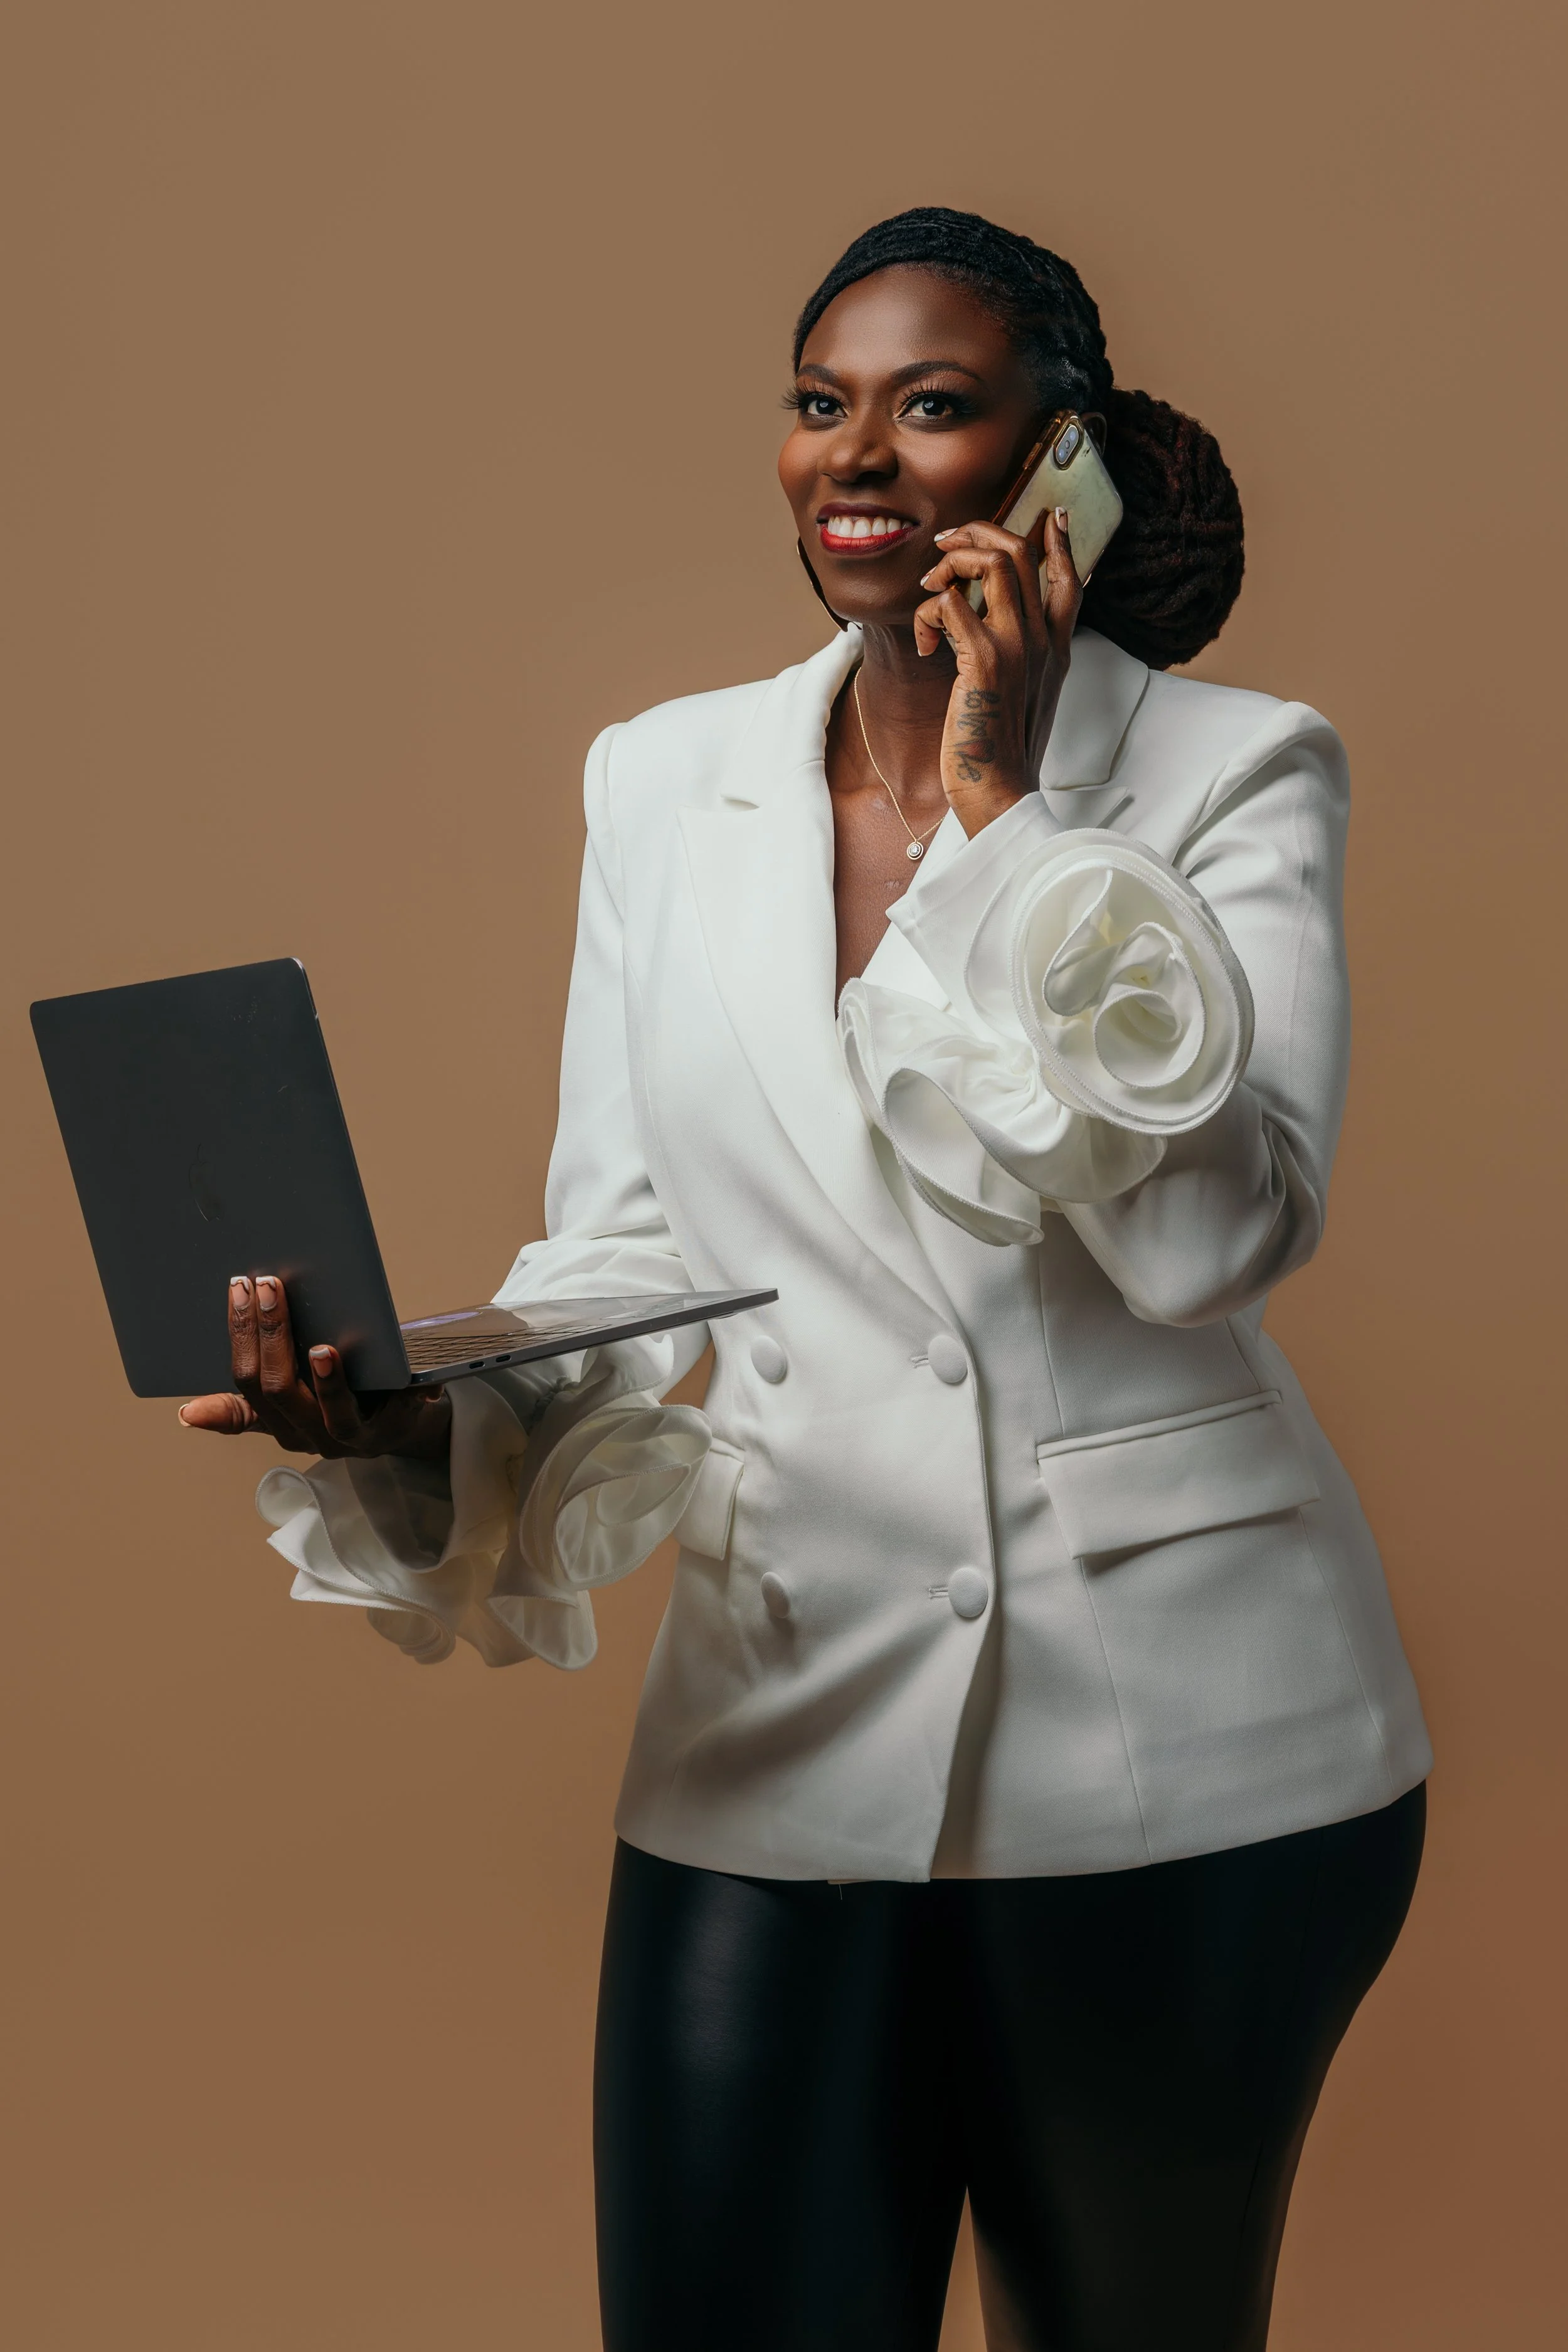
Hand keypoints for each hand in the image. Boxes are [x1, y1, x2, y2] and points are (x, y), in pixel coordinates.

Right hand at [178, 1274, 452, 1462]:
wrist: (400, 1424)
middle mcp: (310, 1434)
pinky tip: (392, 1375)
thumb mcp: (288, 1405)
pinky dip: (396, 1395)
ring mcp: (351, 1437)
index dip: (240, 1336)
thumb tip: (185, 1413)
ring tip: (323, 1349)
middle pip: (281, 1390)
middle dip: (272, 1336)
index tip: (238, 1290)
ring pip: (332, 1413)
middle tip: (269, 1286)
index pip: (247, 1381)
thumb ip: (244, 1406)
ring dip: (327, 1381)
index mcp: (279, 1423)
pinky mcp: (391, 1431)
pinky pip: (391, 1414)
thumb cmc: (340, 1401)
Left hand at [913, 506, 1081, 835]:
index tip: (1049, 516)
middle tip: (945, 545)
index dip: (1058, 540)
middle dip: (977, 534)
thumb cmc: (1003, 753)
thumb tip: (997, 637)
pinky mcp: (984, 661)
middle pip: (1021, 552)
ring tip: (930, 588)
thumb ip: (1023, 662)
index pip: (1068, 578)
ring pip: (992, 563)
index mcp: (1056, 650)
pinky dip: (927, 611)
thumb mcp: (1025, 700)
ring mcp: (1017, 648)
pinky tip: (923, 643)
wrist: (1002, 795)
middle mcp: (1042, 641)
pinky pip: (951, 603)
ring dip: (951, 562)